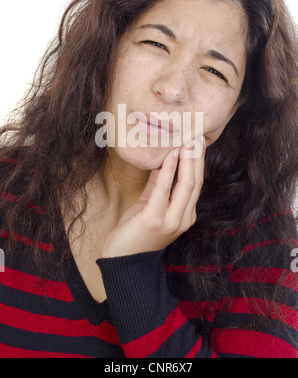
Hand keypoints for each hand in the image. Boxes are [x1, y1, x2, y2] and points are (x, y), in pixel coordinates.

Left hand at [100, 137, 205, 257]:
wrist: (123, 263)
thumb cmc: (135, 233)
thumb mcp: (149, 206)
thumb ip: (158, 186)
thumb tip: (163, 161)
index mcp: (185, 215)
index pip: (196, 184)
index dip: (198, 162)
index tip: (196, 141)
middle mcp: (183, 218)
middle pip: (196, 181)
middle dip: (197, 157)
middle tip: (195, 134)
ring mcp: (172, 221)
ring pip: (187, 184)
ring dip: (188, 159)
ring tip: (187, 140)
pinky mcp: (155, 220)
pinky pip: (165, 190)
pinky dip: (168, 170)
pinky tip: (169, 155)